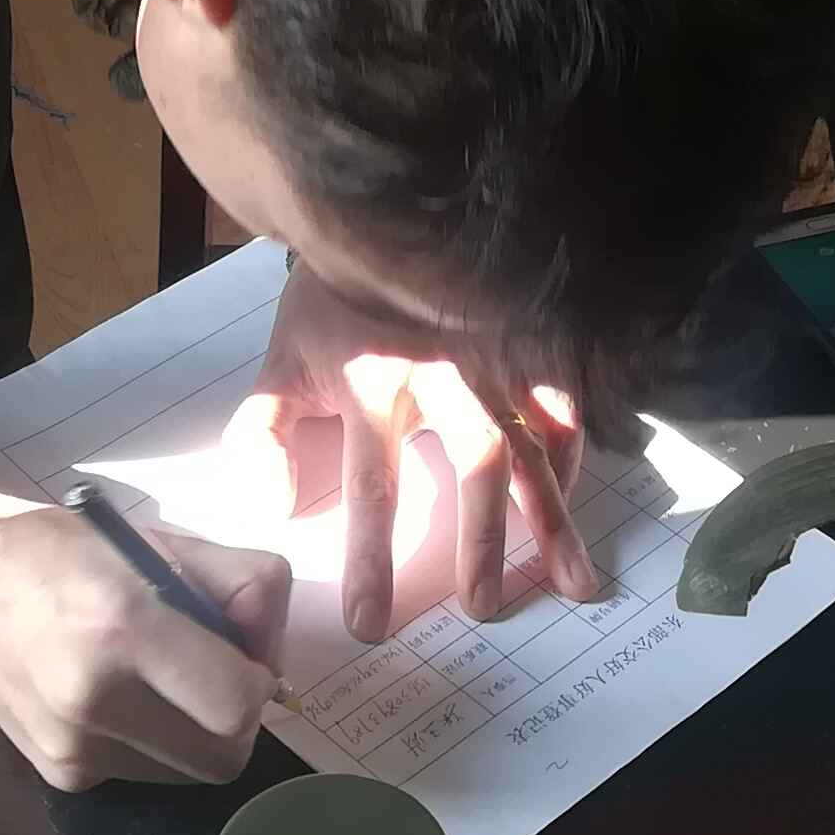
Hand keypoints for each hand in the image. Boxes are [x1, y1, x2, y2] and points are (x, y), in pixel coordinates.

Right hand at [0, 484, 286, 789]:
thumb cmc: (65, 551)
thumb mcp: (163, 541)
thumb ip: (241, 586)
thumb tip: (271, 657)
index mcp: (125, 626)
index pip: (236, 704)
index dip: (258, 682)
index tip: (242, 655)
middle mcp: (96, 700)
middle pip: (225, 758)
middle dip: (237, 719)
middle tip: (215, 672)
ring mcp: (74, 749)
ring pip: (189, 774)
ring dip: (197, 734)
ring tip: (163, 680)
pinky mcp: (61, 776)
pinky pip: (145, 772)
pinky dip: (155, 742)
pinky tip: (122, 695)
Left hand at [222, 262, 602, 640]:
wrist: (367, 213)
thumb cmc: (323, 307)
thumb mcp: (277, 367)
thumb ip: (261, 438)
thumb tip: (274, 509)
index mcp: (371, 381)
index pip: (374, 485)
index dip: (372, 558)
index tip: (371, 622)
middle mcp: (440, 369)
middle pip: (475, 461)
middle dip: (484, 538)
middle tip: (483, 608)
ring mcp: (491, 352)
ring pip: (532, 439)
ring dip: (554, 514)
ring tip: (571, 582)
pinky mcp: (524, 340)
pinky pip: (561, 403)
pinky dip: (572, 454)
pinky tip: (573, 503)